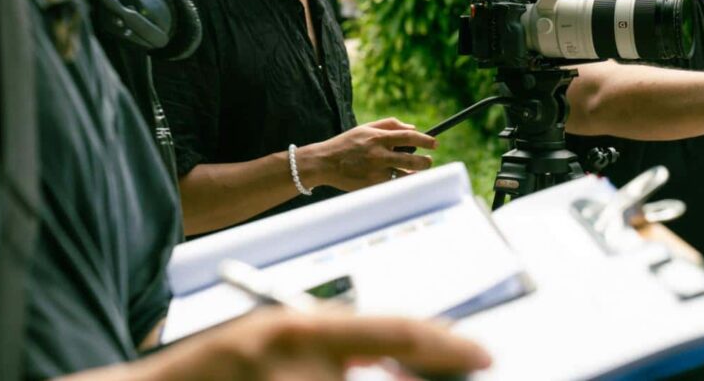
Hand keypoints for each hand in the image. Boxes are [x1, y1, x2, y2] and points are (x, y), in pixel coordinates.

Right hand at [138, 308, 491, 380]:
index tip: (485, 353)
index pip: (392, 331)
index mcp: (298, 329)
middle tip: (455, 373)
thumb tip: (398, 355)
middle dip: (420, 379)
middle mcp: (297, 362)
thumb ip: (335, 345)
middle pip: (383, 379)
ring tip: (329, 377)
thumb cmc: (219, 370)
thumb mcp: (278, 336)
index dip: (445, 343)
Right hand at [305, 118, 435, 190]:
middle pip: (412, 159)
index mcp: (378, 138)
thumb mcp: (365, 128)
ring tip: (416, 171)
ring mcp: (376, 172)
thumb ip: (389, 125)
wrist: (324, 162)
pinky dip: (399, 181)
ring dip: (414, 173)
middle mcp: (379, 155)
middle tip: (429, 161)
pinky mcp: (372, 185)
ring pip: (404, 175)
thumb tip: (412, 129)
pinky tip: (401, 178)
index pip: (409, 137)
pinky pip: (392, 184)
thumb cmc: (347, 143)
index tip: (434, 143)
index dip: (425, 140)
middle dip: (425, 162)